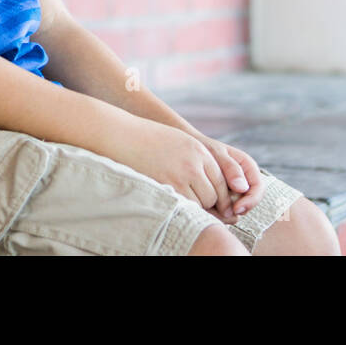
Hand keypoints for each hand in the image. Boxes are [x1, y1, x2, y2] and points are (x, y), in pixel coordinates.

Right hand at [104, 117, 236, 218]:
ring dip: (195, 208)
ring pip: (199, 204)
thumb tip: (210, 184)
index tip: (218, 204)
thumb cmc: (150, 139)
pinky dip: (182, 209)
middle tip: (201, 206)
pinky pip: (182, 206)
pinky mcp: (164, 187)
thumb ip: (199, 160)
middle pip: (213, 196)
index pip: (221, 181)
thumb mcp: (182, 142)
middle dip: (209, 204)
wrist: (124, 136)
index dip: (221, 196)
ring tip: (184, 204)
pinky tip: (175, 205)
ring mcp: (179, 177)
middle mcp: (193, 165)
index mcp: (200, 152)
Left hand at [189, 133, 265, 221]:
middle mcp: (244, 180)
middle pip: (249, 203)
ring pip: (236, 210)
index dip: (251, 201)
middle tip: (222, 214)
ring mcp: (234, 191)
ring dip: (225, 213)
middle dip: (237, 210)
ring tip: (209, 210)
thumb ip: (230, 168)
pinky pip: (224, 211)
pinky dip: (217, 213)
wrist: (189, 151)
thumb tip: (243, 188)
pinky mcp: (222, 200)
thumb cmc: (204, 149)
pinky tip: (205, 210)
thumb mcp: (217, 153)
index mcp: (248, 167)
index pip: (258, 189)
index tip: (236, 209)